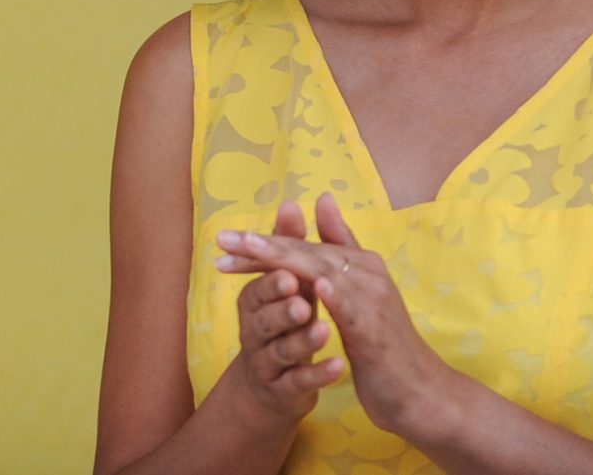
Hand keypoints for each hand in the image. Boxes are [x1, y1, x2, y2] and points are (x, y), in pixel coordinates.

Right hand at [215, 202, 342, 426]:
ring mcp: (268, 362)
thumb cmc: (286, 324)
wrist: (278, 383)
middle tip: (302, 299)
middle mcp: (254, 330)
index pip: (258, 285)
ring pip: (281, 350)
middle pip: (264, 318)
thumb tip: (292, 203)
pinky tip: (338, 367)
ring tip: (325, 330)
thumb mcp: (289, 285)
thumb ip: (291, 248)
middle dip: (282, 307)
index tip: (291, 271)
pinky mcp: (285, 389)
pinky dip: (318, 373)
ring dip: (302, 340)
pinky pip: (298, 381)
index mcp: (253, 302)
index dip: (272, 277)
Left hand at [216, 193, 456, 443]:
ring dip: (284, 260)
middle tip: (222, 240)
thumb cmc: (382, 341)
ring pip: (322, 272)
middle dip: (262, 246)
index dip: (263, 243)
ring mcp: (373, 302)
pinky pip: (352, 309)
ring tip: (250, 249)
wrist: (420, 392)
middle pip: (307, 253)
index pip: (302, 247)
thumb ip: (340, 247)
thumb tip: (322, 198)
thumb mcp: (356, 293)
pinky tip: (314, 285)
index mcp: (360, 264)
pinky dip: (335, 295)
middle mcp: (367, 275)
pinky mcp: (376, 332)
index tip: (224, 241)